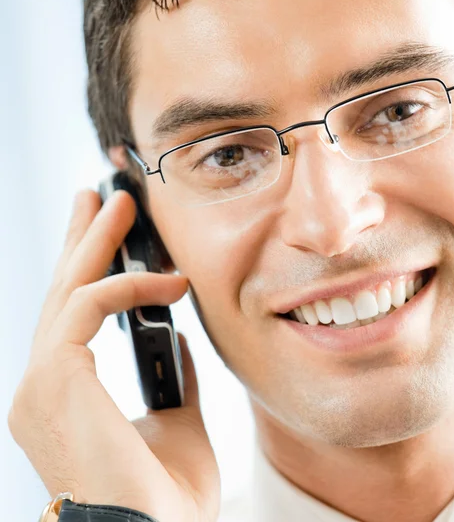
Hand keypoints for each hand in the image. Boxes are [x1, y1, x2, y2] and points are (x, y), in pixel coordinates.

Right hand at [7, 189, 219, 521]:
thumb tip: (177, 335)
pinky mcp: (54, 377)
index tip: (106, 236)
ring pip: (68, 290)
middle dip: (81, 240)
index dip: (88, 272)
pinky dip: (131, 286)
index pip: (72, 318)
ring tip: (121, 202)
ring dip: (97, 240)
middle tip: (97, 198)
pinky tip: (171, 281)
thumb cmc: (166, 496)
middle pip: (62, 293)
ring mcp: (40, 383)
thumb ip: (173, 375)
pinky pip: (90, 307)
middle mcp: (42, 386)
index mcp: (67, 396)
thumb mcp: (177, 420)